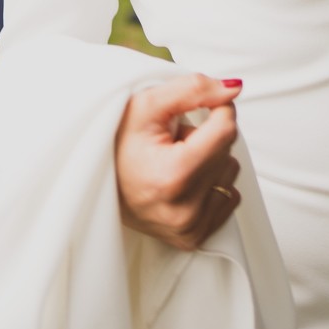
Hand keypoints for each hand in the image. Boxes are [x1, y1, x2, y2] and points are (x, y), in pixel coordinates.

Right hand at [113, 74, 243, 251]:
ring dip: (208, 160)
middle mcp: (183, 211)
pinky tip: (181, 182)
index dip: (215, 108)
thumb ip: (193, 89)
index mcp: (172, 177)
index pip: (226, 129)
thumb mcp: (146, 104)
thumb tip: (234, 89)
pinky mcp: (193, 239)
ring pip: (230, 173)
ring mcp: (189, 229)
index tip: (196, 106)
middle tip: (170, 141)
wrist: (94, 183)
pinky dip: (211, 183)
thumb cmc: (117, 142)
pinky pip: (229, 198)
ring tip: (172, 161)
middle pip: (227, 151)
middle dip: (205, 137)